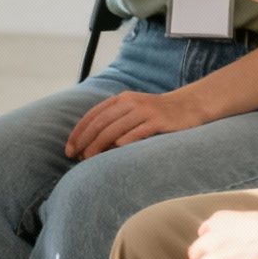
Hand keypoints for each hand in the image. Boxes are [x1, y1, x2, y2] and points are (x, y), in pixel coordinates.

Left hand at [65, 89, 211, 158]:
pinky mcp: (159, 120)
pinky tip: (116, 150)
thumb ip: (115, 122)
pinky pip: (139, 130)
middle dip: (85, 140)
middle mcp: (130, 103)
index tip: (69, 149)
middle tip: (75, 157)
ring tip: (89, 158)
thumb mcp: (133, 111)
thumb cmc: (156, 113)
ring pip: (116, 128)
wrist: (188, 106)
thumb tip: (91, 144)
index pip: (93, 116)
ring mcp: (145, 111)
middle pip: (101, 122)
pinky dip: (126, 139)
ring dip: (100, 144)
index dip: (79, 132)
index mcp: (121, 100)